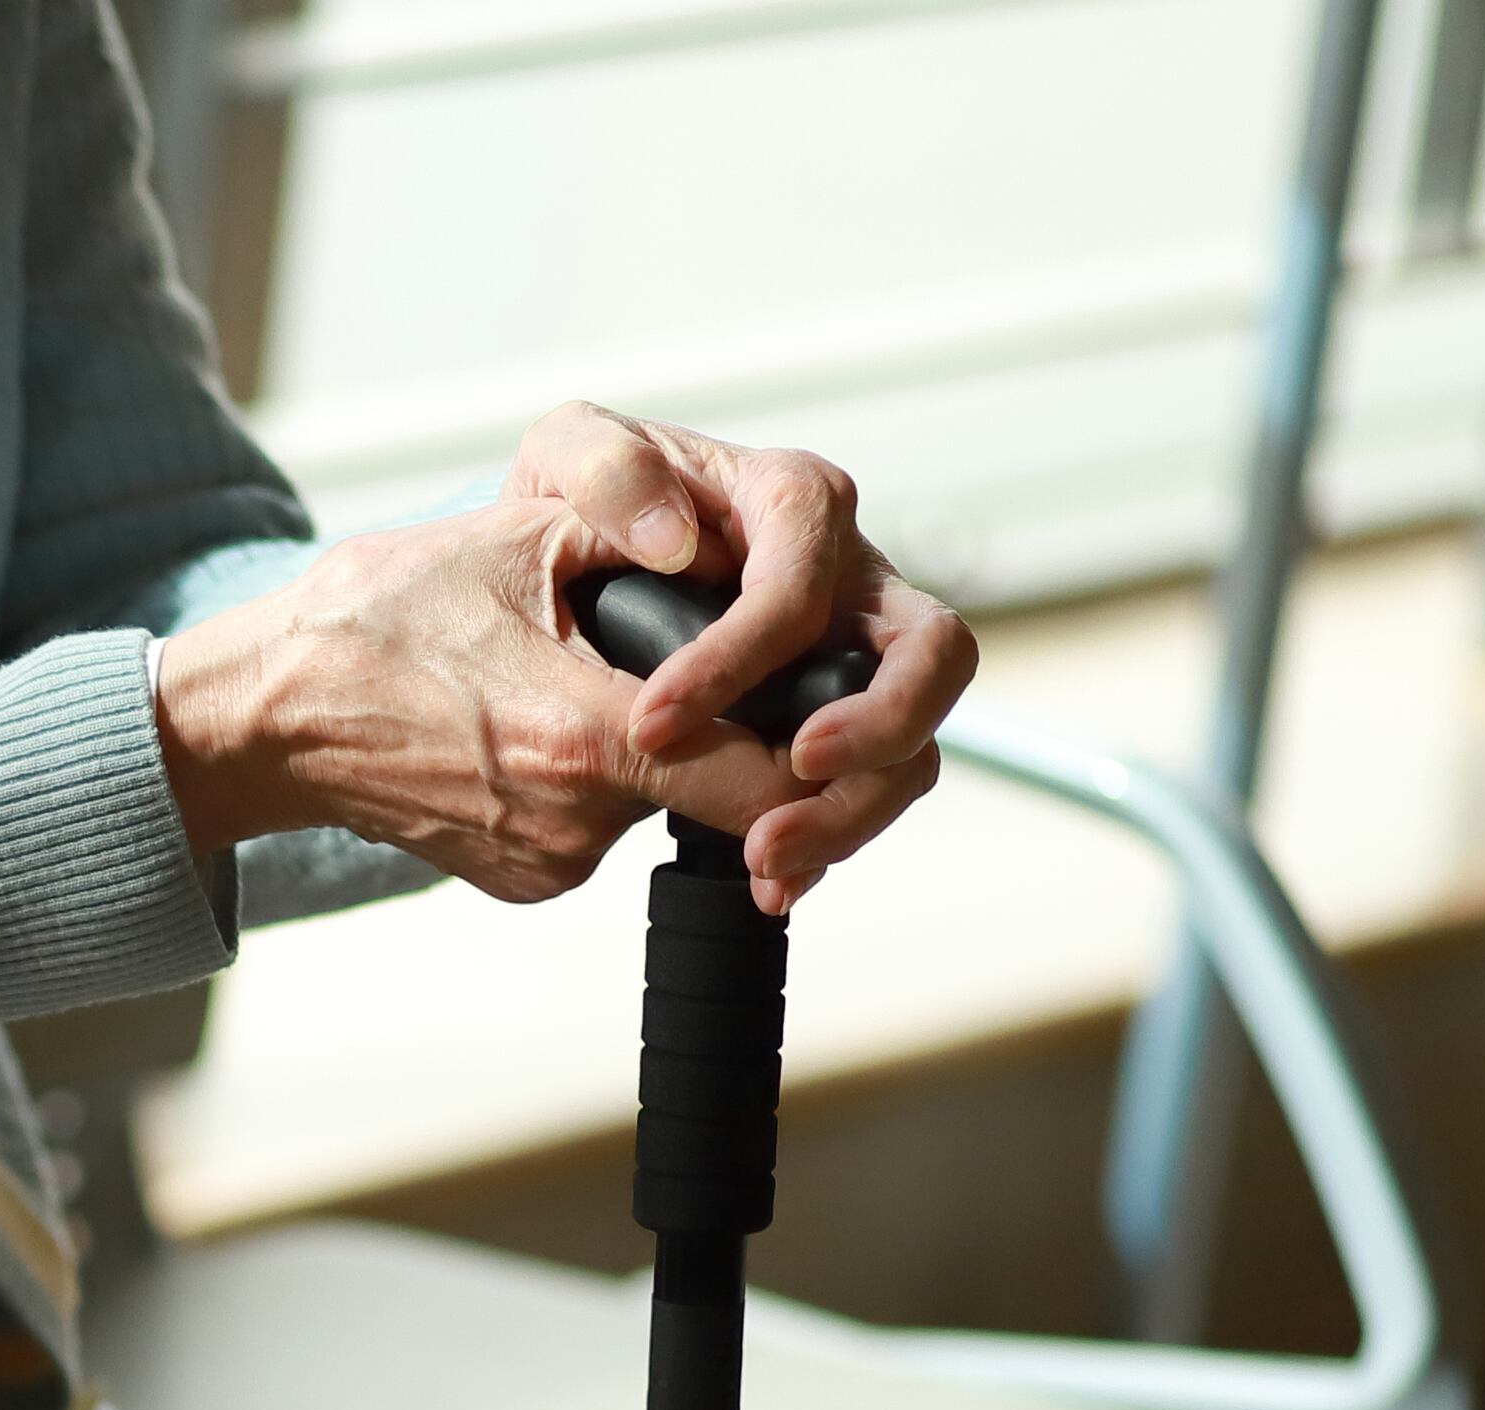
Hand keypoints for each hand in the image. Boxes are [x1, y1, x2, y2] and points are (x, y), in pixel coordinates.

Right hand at [150, 404, 971, 915]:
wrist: (261, 717)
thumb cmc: (377, 615)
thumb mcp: (516, 536)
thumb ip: (639, 529)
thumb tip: (727, 540)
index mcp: (588, 738)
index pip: (769, 784)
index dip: (831, 771)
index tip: (838, 737)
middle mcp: (574, 822)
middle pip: (730, 800)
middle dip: (752, 753)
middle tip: (736, 692)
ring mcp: (545, 862)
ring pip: (668, 810)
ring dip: (663, 754)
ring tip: (588, 684)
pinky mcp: (523, 879)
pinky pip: (606, 830)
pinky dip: (603, 782)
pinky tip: (539, 730)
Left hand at [502, 402, 968, 907]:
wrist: (559, 572)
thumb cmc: (576, 505)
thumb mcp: (566, 455)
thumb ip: (605, 466)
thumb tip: (672, 536)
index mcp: (792, 504)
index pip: (802, 581)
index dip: (739, 656)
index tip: (652, 721)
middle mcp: (846, 577)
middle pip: (925, 652)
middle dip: (876, 725)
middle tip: (796, 775)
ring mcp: (853, 654)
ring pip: (912, 737)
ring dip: (855, 806)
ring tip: (771, 857)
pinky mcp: (833, 718)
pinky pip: (868, 784)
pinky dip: (827, 836)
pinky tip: (770, 879)